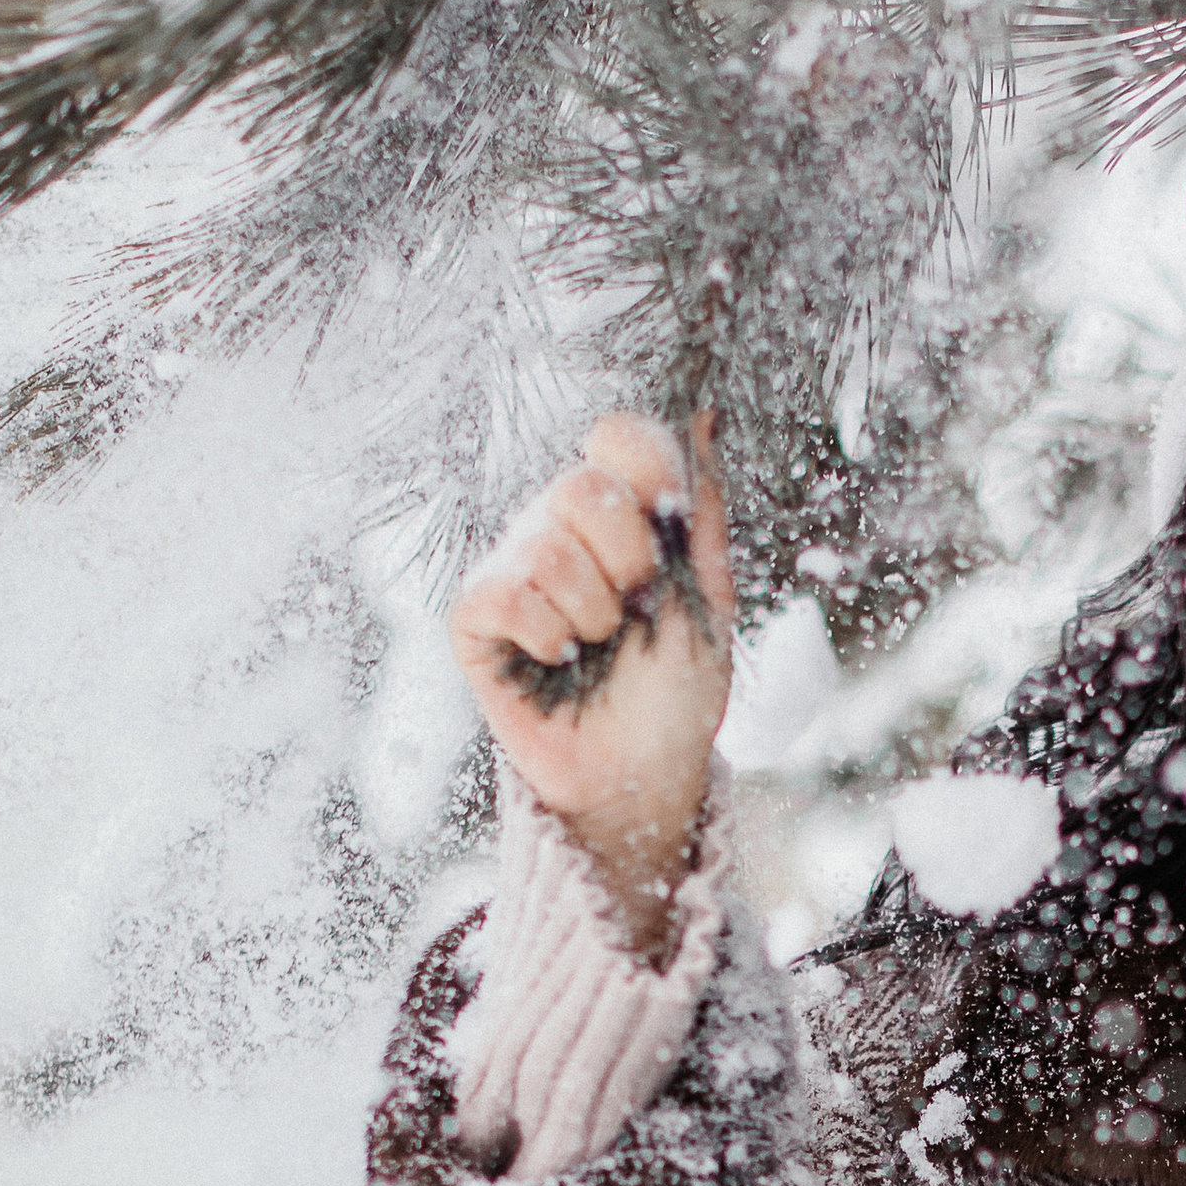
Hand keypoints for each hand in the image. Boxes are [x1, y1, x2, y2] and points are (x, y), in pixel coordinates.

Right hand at [451, 410, 734, 955]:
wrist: (643, 774)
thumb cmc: (675, 693)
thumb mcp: (710, 595)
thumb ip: (701, 505)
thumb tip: (705, 411)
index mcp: (620, 510)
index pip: (621, 434)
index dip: (649, 475)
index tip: (670, 534)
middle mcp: (559, 526)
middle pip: (582, 484)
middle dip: (628, 560)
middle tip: (636, 611)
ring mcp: (513, 566)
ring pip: (546, 545)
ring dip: (593, 613)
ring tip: (598, 649)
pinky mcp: (475, 617)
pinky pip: (505, 591)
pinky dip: (547, 632)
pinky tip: (557, 659)